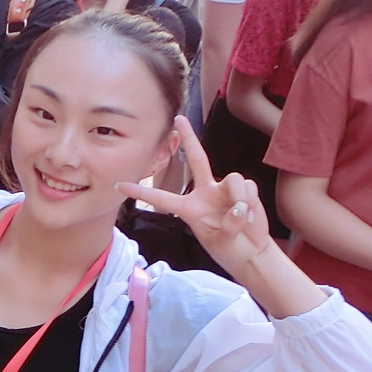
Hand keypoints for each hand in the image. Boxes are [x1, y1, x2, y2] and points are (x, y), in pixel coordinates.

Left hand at [116, 118, 272, 276]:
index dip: (141, 192)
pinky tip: (250, 215)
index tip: (119, 185)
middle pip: (196, 159)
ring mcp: (224, 190)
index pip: (162, 197)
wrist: (251, 253)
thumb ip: (229, 225)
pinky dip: (250, 203)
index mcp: (189, 208)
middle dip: (189, 138)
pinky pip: (247, 188)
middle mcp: (205, 193)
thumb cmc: (230, 249)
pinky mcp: (245, 190)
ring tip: (242, 217)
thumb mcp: (221, 243)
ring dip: (239, 199)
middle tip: (178, 118)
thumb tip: (239, 206)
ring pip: (232, 179)